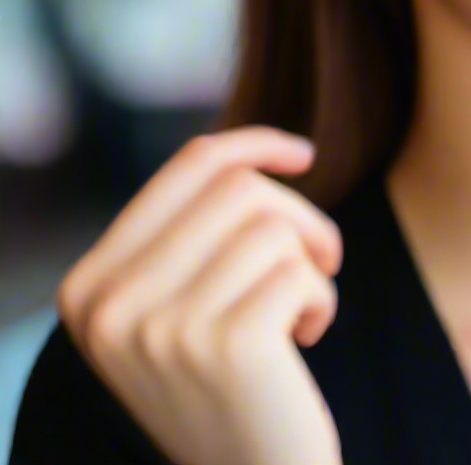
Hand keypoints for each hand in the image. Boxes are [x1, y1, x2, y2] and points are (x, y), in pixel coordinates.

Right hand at [57, 125, 344, 464]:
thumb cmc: (226, 382)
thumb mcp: (179, 307)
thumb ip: (189, 236)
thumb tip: (256, 155)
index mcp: (91, 284)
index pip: (189, 167)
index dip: (255, 144)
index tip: (305, 153)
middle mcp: (111, 304)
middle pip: (241, 188)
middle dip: (300, 218)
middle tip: (317, 263)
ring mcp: (162, 327)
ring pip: (275, 228)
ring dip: (311, 265)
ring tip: (300, 312)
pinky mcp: (225, 347)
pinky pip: (302, 273)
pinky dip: (322, 299)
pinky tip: (305, 340)